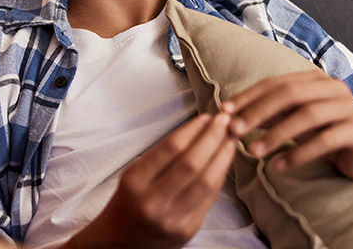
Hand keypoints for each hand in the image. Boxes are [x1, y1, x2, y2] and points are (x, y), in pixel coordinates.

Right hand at [64, 112, 237, 248]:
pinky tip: (224, 161)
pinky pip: (209, 198)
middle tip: (226, 120)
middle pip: (192, 164)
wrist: (121, 243)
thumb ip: (163, 156)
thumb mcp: (134, 174)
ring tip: (231, 138)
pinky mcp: (188, 230)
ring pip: (206, 182)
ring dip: (222, 156)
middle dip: (212, 138)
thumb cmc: (129, 200)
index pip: (171, 149)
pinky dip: (220, 176)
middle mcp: (153, 202)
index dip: (193, 130)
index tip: (207, 116)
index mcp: (135, 183)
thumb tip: (201, 129)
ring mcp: (172, 219)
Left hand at [222, 70, 352, 180]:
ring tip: (253, 152)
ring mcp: (348, 108)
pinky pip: (325, 141)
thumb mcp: (296, 121)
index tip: (223, 111)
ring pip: (307, 116)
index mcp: (315, 80)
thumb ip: (272, 114)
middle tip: (234, 130)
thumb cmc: (326, 135)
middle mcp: (333, 88)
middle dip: (258, 112)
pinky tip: (279, 166)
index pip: (275, 83)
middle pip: (290, 94)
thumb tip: (232, 114)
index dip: (248, 96)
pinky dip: (299, 153)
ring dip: (276, 134)